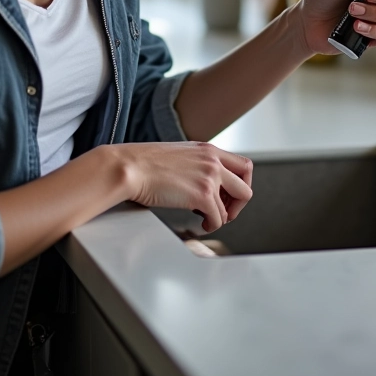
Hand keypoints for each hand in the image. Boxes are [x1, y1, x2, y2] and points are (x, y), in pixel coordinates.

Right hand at [117, 141, 252, 232]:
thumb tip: (202, 181)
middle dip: (239, 202)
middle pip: (246, 183)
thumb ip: (196, 163)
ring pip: (235, 204)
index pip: (243, 165)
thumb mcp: (179, 154)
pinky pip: (219, 218)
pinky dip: (212, 226)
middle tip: (226, 210)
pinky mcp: (202, 194)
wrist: (129, 167)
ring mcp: (210, 177)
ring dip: (223, 216)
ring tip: (208, 219)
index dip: (240, 184)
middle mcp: (213, 161)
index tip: (229, 195)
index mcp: (208, 150)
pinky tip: (202, 224)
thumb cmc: (144, 163)